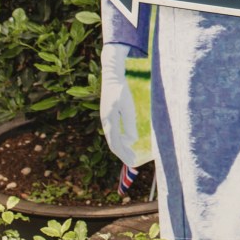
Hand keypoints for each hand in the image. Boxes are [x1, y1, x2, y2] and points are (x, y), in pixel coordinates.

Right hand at [99, 43, 139, 165]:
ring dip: (122, 148)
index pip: (116, 144)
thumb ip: (130, 123)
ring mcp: (106, 119)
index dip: (124, 154)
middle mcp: (105, 122)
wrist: (111, 76)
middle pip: (113, 143)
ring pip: (113, 138)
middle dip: (123, 154)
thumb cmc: (121, 90)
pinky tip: (128, 140)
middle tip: (133, 163)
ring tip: (131, 154)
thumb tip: (132, 141)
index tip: (133, 162)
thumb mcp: (128, 107)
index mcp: (109, 122)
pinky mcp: (109, 115)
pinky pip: (114, 132)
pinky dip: (121, 139)